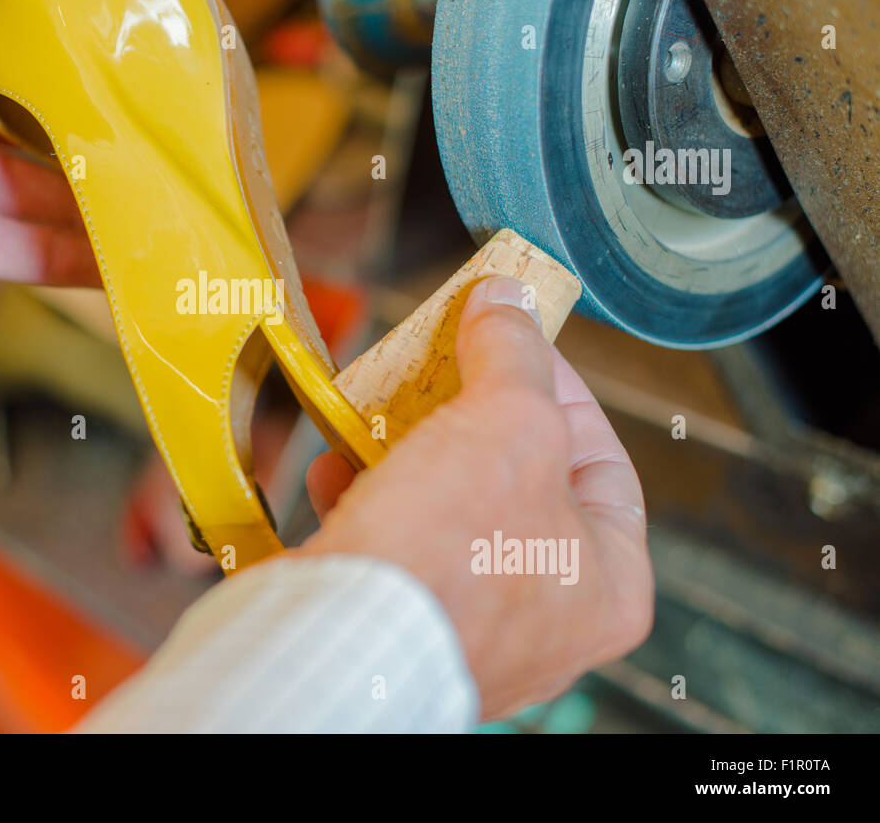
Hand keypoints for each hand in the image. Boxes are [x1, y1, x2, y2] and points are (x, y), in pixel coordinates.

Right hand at [303, 277, 651, 719]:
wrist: (335, 639)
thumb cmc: (446, 558)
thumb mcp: (505, 424)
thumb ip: (513, 354)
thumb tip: (507, 302)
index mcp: (608, 584)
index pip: (602, 458)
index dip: (556, 383)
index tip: (511, 337)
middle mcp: (547, 616)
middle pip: (516, 480)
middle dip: (465, 413)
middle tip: (438, 365)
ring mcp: (470, 623)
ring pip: (447, 509)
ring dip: (404, 449)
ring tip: (375, 410)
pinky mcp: (398, 619)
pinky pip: (393, 545)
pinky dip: (364, 498)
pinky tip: (333, 467)